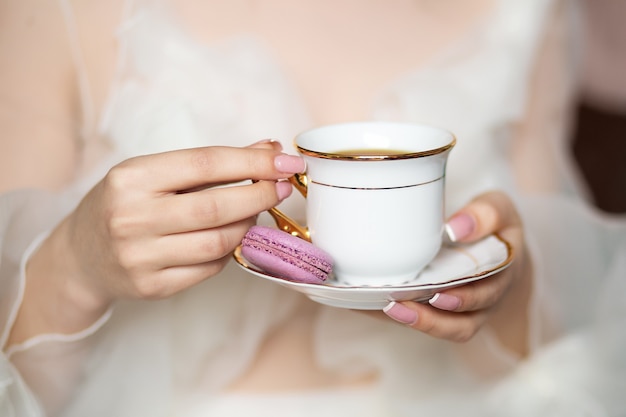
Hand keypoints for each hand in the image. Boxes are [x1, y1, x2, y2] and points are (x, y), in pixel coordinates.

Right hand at [14, 141, 304, 342]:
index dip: (253, 163)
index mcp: (131, 178)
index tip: (286, 162)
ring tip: (253, 212)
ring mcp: (140, 257)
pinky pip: (210, 268)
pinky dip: (229, 250)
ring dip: (248, 225)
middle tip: (281, 189)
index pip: (206, 163)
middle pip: (217, 207)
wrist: (81, 256)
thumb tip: (269, 150)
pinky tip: (229, 237)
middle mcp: (132, 217)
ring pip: (219, 242)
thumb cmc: (124, 204)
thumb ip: (210, 163)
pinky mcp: (152, 286)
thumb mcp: (154, 173)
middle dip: (260, 195)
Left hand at [382, 191, 531, 355]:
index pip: (490, 289)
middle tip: (403, 305)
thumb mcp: (497, 207)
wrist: (493, 242)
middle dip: (435, 317)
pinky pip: (429, 322)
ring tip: (390, 309)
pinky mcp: (446, 311)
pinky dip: (404, 317)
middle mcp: (489, 297)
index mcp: (504, 270)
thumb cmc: (492, 223)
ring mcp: (469, 310)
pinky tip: (374, 306)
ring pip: (451, 329)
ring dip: (421, 324)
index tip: (437, 293)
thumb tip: (456, 227)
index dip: (466, 297)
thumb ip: (484, 212)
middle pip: (467, 319)